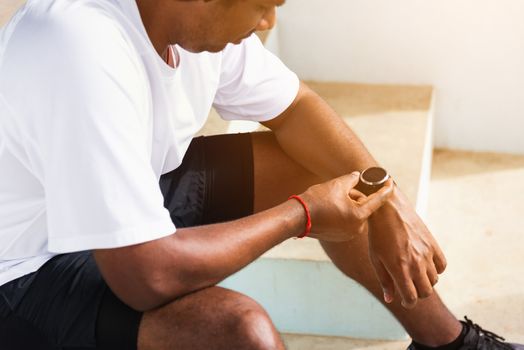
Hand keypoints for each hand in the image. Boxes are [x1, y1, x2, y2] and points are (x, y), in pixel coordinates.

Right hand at [301, 172, 392, 241]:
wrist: (298, 217)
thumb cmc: (318, 199)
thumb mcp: (337, 184)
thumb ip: (352, 179)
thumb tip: (357, 176)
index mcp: (359, 215)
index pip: (378, 200)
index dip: (385, 189)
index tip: (391, 182)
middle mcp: (356, 228)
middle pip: (363, 207)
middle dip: (355, 196)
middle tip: (341, 188)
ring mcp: (347, 234)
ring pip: (354, 214)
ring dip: (347, 204)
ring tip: (331, 198)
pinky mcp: (339, 237)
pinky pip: (346, 221)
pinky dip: (341, 213)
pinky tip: (328, 208)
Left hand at [367, 185, 446, 307]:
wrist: (388, 210)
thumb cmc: (377, 235)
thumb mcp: (375, 259)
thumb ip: (384, 281)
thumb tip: (390, 299)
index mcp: (399, 268)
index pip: (412, 297)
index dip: (408, 302)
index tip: (405, 301)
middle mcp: (415, 263)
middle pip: (426, 292)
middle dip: (418, 294)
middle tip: (410, 289)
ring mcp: (426, 253)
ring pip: (434, 280)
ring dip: (425, 282)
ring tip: (415, 275)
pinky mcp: (432, 244)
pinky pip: (442, 265)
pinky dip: (436, 270)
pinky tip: (425, 265)